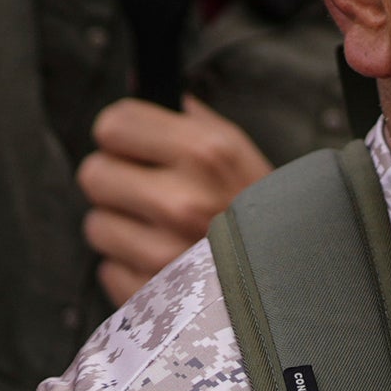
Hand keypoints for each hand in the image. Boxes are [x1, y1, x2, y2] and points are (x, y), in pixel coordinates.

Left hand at [80, 95, 271, 302]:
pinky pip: (109, 270)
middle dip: (116, 181)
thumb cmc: (267, 216)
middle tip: (144, 192)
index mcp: (204, 154)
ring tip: (161, 233)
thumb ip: (195, 123)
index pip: (114, 125)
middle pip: (94, 174)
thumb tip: (153, 94)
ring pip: (97, 225)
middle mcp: (180, 201)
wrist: (296, 286)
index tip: (132, 148)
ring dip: (122, 228)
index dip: (121, 135)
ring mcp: (162, 254)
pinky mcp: (151, 297)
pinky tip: (165, 265)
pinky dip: (131, 269)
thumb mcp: (243, 156)